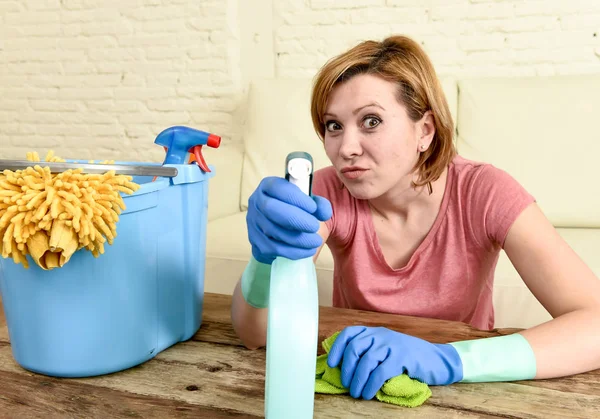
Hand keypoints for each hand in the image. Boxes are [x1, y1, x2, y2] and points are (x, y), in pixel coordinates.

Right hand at [246, 176, 331, 263]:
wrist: (283, 231)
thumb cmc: (296, 211)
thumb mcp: (308, 203)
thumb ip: (318, 204)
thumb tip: (324, 213)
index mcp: (268, 186)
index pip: (277, 187)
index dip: (295, 197)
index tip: (313, 208)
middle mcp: (256, 202)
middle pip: (270, 208)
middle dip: (295, 219)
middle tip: (314, 226)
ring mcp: (253, 222)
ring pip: (272, 231)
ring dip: (297, 239)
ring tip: (315, 241)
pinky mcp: (255, 241)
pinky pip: (272, 248)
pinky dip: (293, 251)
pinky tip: (307, 250)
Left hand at [327, 326, 462, 398]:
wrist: (438, 360)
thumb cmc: (409, 358)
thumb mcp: (386, 349)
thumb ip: (369, 352)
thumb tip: (346, 368)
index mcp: (374, 332)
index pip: (349, 333)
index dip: (337, 348)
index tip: (332, 363)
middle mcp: (381, 335)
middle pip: (355, 347)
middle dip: (347, 368)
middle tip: (346, 384)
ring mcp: (392, 344)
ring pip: (366, 361)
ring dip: (358, 379)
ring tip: (356, 393)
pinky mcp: (402, 357)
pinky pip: (380, 372)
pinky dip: (371, 384)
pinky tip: (368, 393)